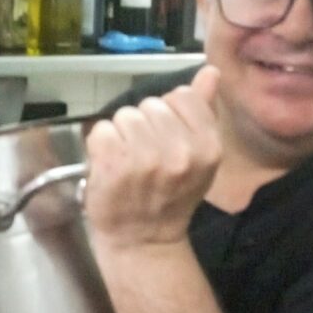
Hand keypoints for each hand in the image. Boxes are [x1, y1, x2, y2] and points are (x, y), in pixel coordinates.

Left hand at [84, 65, 221, 248]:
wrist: (143, 241)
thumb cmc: (170, 196)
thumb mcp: (197, 157)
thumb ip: (204, 112)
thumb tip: (211, 72)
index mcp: (207, 147)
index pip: (182, 96)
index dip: (169, 115)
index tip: (167, 141)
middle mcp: (179, 153)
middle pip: (151, 105)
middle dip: (145, 126)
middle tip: (145, 158)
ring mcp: (145, 159)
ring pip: (126, 115)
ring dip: (122, 135)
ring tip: (128, 163)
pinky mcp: (113, 165)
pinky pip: (102, 130)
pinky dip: (100, 146)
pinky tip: (110, 167)